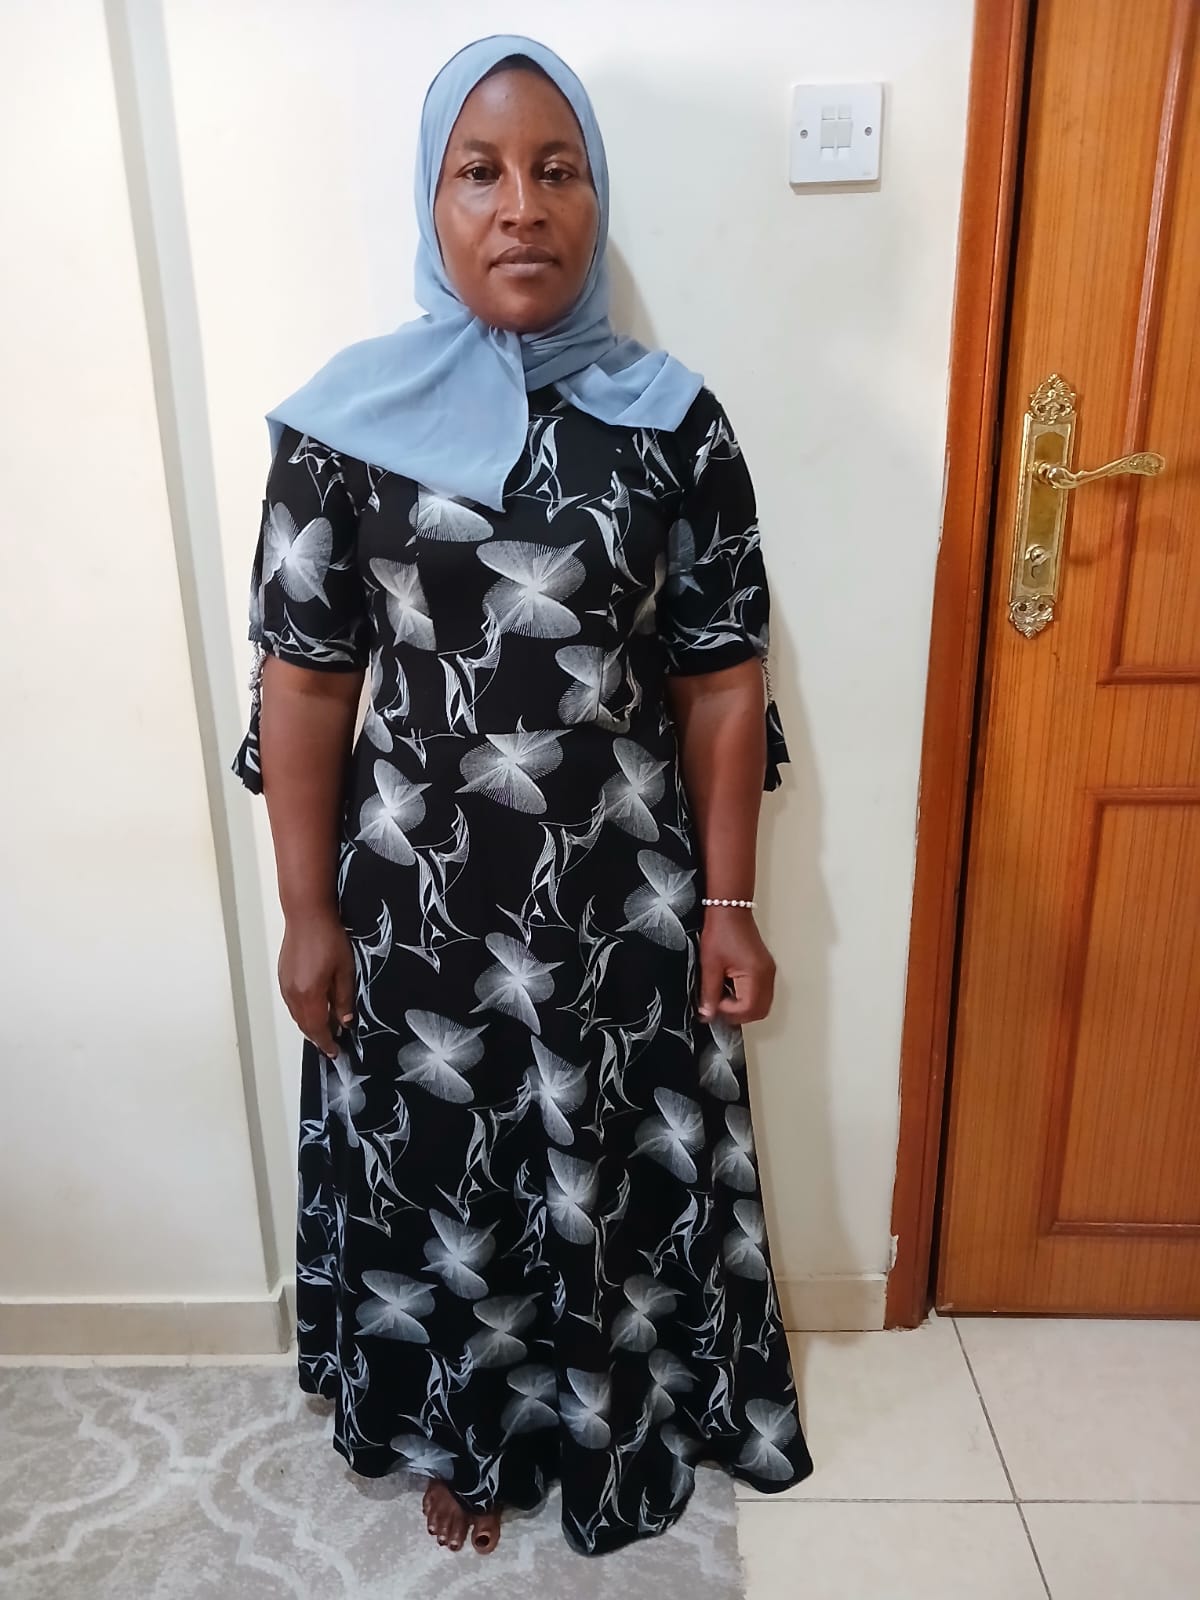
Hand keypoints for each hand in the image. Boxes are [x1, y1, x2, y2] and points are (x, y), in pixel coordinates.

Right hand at [277, 909, 355, 1058]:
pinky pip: (292, 1004)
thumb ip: (344, 999)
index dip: (327, 1043)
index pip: (317, 1029)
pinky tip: (314, 1009)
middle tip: (332, 1044)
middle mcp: (293, 994)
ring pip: (297, 1015)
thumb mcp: (345, 971)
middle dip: (318, 1037)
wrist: (307, 915)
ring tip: (325, 1029)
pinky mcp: (283, 977)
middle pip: (304, 1025)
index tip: (335, 1052)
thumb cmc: (328, 939)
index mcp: (309, 995)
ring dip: (310, 1025)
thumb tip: (344, 1021)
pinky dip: (303, 1012)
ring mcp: (285, 986)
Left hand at [696, 908, 775, 1023]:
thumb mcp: (710, 965)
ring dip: (744, 1007)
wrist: (730, 910)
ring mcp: (768, 972)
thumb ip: (710, 992)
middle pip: (759, 1011)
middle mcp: (767, 975)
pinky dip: (748, 997)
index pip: (748, 1009)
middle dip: (738, 1015)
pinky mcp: (764, 968)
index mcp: (756, 974)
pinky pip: (761, 992)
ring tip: (723, 997)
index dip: (729, 1012)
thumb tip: (708, 1014)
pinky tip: (731, 989)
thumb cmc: (720, 931)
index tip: (713, 1004)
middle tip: (718, 1007)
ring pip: (762, 1003)